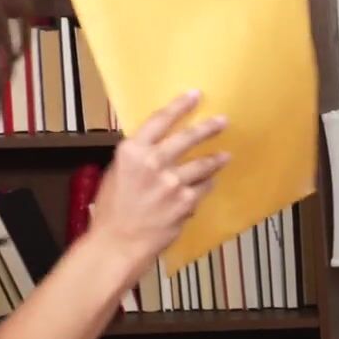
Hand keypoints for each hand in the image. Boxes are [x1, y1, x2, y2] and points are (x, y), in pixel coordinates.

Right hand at [88, 91, 229, 270]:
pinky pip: (203, 188)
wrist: (118, 242)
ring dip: (216, 159)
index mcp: (131, 152)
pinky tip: (209, 184)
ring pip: (203, 164)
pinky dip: (206, 185)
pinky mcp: (186, 200)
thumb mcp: (116, 174)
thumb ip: (137, 158)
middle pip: (188, 137)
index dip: (179, 106)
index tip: (194, 95)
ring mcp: (172, 182)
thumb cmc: (113, 211)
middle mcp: (153, 162)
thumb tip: (155, 146)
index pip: (160, 120)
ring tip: (225, 156)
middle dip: (208, 127)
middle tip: (222, 121)